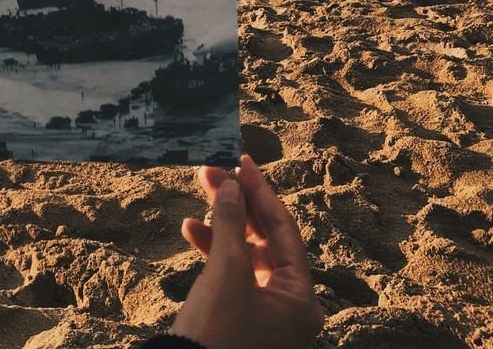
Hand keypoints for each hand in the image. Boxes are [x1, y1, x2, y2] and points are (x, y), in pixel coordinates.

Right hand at [172, 156, 323, 348]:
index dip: (261, 191)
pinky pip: (234, 275)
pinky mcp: (243, 321)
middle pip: (266, 239)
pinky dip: (214, 250)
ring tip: (200, 191)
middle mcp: (292, 307)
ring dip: (223, 222)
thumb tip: (232, 184)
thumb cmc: (215, 332)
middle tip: (214, 171)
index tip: (241, 160)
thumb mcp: (225, 271)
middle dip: (238, 203)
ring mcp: (268, 316)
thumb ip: (232, 222)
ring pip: (247, 254)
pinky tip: (191, 229)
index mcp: (301, 300)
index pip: (284, 230)